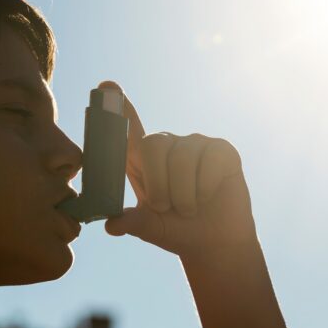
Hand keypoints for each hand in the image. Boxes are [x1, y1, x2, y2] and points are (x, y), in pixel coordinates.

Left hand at [102, 81, 256, 260]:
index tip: (106, 85)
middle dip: (158, 184)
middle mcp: (166, 146)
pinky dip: (205, 188)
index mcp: (141, 159)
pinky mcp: (221, 149)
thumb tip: (111, 226)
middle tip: (165, 207)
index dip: (116, 108)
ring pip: (181, 159)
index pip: (126, 128)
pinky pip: (209, 162)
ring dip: (183, 194)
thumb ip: (132, 222)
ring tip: (188, 208)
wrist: (213, 243)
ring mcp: (194, 145)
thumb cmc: (176, 229)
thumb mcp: (150, 227)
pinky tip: (209, 196)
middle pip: (153, 145)